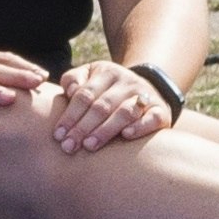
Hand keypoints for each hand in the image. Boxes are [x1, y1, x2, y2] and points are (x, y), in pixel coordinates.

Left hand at [44, 59, 172, 153]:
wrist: (150, 89)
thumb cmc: (108, 90)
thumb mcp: (90, 77)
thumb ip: (73, 80)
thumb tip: (69, 92)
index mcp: (106, 72)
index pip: (84, 94)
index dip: (70, 115)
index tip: (58, 136)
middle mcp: (126, 81)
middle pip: (101, 105)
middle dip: (83, 127)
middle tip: (69, 146)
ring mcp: (145, 95)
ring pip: (124, 112)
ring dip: (105, 130)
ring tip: (89, 146)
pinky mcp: (160, 111)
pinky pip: (151, 118)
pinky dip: (139, 126)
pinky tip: (126, 135)